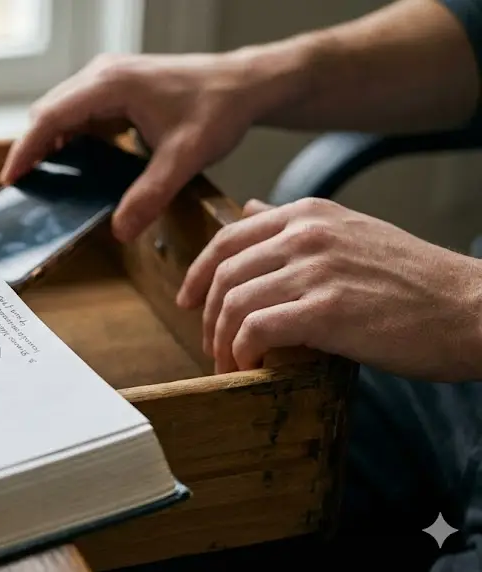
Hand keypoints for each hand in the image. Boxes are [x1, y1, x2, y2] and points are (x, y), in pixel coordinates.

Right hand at [0, 52, 264, 242]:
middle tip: (24, 187)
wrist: (242, 85)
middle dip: (32, 148)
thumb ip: (150, 195)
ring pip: (60, 110)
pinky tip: (73, 163)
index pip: (50, 116)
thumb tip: (120, 230)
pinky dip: (68, 136)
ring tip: (43, 179)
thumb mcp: (184, 157)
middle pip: (48, 111)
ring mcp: (107, 78)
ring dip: (49, 142)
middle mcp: (103, 74)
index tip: (11, 179)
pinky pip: (78, 111)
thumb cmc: (217, 108)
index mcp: (111, 84)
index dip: (26, 148)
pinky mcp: (115, 87)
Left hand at [177, 197, 481, 381]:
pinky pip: (257, 330)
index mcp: (310, 213)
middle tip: (210, 345)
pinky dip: (243, 352)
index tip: (188, 301)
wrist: (473, 308)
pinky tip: (250, 367)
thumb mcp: (351, 232)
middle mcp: (307, 234)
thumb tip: (250, 210)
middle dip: (206, 315)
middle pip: (224, 273)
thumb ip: (296, 224)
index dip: (198, 273)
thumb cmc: (415, 281)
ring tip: (229, 364)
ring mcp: (316, 270)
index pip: (228, 237)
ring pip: (234, 303)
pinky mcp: (327, 310)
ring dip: (222, 341)